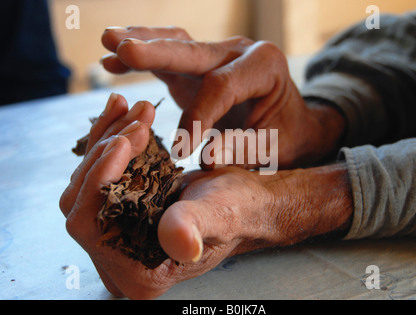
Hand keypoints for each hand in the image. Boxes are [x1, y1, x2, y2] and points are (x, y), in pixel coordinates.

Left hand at [59, 93, 352, 298]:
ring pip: (87, 182)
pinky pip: (99, 174)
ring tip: (134, 109)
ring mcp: (117, 235)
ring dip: (108, 139)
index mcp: (139, 273)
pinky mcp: (120, 212)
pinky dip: (110, 141)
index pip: (88, 225)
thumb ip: (194, 227)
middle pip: (80, 200)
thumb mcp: (219, 214)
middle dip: (105, 151)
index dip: (98, 179)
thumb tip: (177, 241)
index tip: (125, 141)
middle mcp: (119, 258)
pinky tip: (124, 114)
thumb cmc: (238, 210)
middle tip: (138, 121)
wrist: (245, 200)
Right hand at [100, 26, 345, 169]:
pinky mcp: (202, 65)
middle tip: (121, 48)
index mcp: (264, 66)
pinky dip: (143, 56)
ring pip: (178, 43)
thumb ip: (244, 150)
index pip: (221, 86)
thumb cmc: (285, 137)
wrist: (291, 124)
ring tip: (108, 41)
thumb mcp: (274, 149)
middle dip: (156, 51)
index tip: (180, 152)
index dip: (197, 117)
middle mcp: (240, 51)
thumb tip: (208, 158)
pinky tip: (112, 59)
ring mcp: (219, 54)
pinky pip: (170, 56)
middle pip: (193, 50)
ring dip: (142, 42)